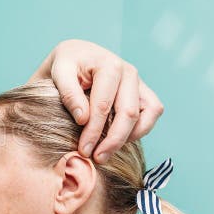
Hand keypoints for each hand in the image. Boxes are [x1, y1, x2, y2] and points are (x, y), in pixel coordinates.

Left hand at [30, 39, 163, 162]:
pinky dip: (142, 128)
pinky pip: (153, 111)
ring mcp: (139, 81)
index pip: (104, 105)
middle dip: (112, 140)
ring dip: (129, 137)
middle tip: (97, 158)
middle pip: (128, 113)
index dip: (93, 131)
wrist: (77, 56)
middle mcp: (129, 72)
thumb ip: (69, 94)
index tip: (83, 150)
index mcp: (108, 65)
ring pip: (147, 114)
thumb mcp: (59, 73)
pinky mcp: (143, 90)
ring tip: (108, 152)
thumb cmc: (66, 65)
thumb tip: (84, 119)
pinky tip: (121, 140)